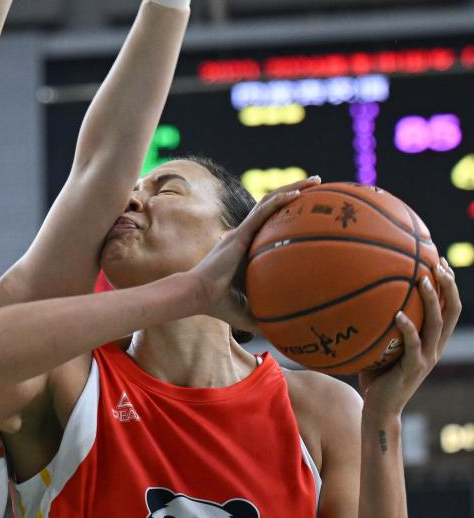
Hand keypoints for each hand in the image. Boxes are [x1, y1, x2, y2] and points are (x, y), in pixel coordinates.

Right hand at [190, 176, 321, 326]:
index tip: (310, 210)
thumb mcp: (250, 312)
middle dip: (297, 192)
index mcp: (249, 248)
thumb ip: (268, 318)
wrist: (198, 297)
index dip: (290, 213)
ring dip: (293, 188)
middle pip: (274, 206)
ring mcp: (243, 232)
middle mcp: (247, 235)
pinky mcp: (240, 233)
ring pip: (270, 202)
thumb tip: (290, 336)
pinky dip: (278, 202)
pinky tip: (296, 195)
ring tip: (315, 181)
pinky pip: (262, 212)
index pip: (272, 225)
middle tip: (319, 186)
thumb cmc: (219, 305)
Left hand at [359, 258, 460, 418]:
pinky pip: (413, 344)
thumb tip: (359, 296)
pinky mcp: (414, 368)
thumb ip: (381, 324)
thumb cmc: (376, 374)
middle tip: (438, 264)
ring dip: (431, 301)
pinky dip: (408, 328)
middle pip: (452, 311)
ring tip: (423, 280)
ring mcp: (427, 358)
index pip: (449, 307)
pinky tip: (398, 314)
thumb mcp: (382, 345)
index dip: (449, 285)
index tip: (440, 261)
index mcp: (432, 340)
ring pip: (437, 324)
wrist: (380, 408)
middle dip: (448, 286)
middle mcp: (434, 346)